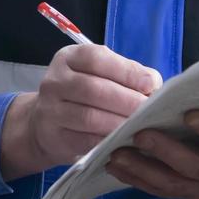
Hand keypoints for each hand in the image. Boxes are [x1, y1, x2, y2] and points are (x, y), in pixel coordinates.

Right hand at [0, 44, 161, 181]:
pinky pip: (84, 140)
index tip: (151, 84)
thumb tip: (154, 85)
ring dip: (119, 123)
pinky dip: (107, 141)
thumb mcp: (99, 74)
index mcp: (69, 58)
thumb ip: (126, 74)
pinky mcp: (54, 136)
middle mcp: (55, 81)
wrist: (44, 123)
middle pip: (93, 89)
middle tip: (149, 110)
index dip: (126, 71)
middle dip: (127, 100)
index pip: (97, 59)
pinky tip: (123, 141)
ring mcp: (50, 110)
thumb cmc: (83, 94)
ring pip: (89, 117)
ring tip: (139, 126)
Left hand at [106, 93, 198, 198]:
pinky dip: (138, 182)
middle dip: (163, 152)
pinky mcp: (190, 195)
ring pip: (168, 183)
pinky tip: (115, 169)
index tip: (190, 112)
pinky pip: (161, 191)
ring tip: (114, 156)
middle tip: (140, 134)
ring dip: (140, 170)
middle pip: (189, 165)